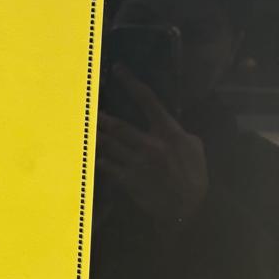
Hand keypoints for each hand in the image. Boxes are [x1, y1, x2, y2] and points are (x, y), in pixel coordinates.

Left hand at [97, 65, 208, 224]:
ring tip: (83, 126)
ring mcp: (136, 163)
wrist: (187, 210)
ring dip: (94, 136)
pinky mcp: (127, 180)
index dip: (131, 82)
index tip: (118, 68)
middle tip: (85, 106)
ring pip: (107, 144)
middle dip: (99, 116)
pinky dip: (97, 158)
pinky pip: (105, 164)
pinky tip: (90, 153)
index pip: (147, 100)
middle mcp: (150, 145)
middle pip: (117, 125)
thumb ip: (178, 132)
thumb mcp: (195, 148)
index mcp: (168, 132)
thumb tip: (166, 122)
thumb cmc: (193, 177)